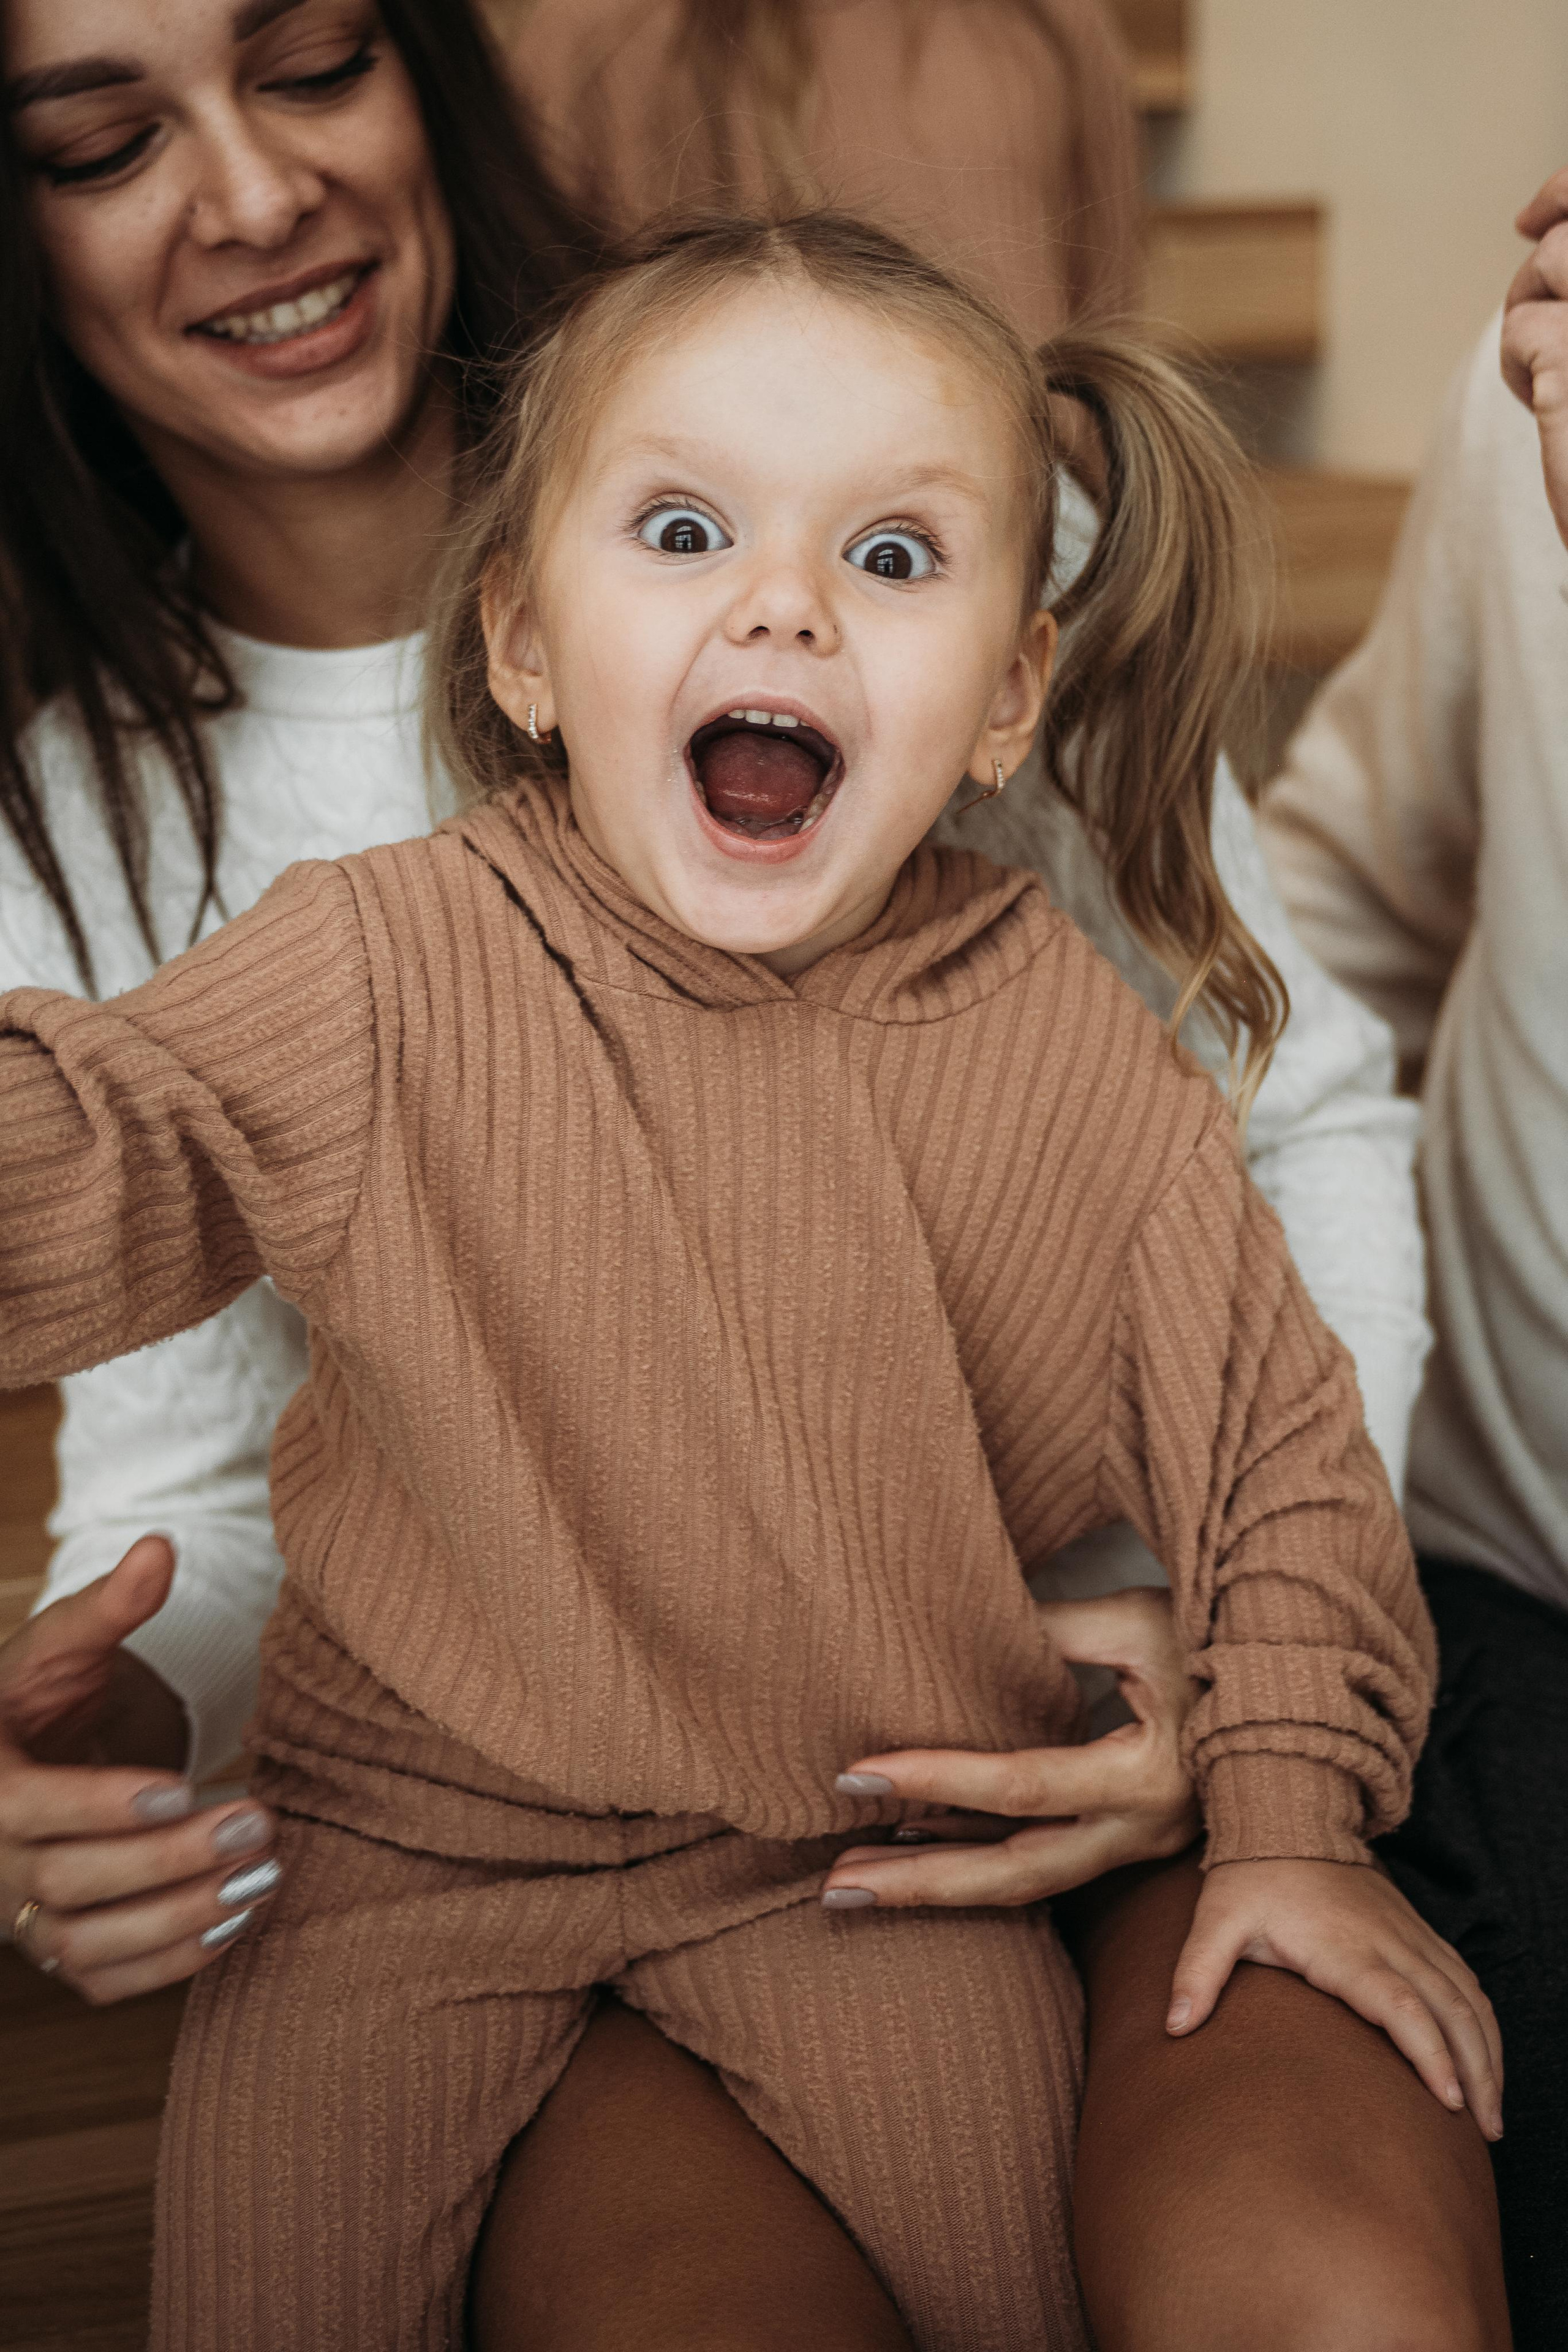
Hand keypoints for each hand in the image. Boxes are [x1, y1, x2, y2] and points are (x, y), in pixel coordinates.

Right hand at [0, 1536, 279, 2003]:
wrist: (26, 1755)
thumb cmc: (42, 1694)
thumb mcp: (66, 1642)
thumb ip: (111, 1604)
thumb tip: (159, 1548)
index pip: (29, 1809)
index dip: (99, 1805)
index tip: (178, 1789)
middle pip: (70, 1882)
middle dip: (167, 1860)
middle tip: (256, 1822)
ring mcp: (21, 1914)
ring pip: (88, 1946)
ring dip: (180, 1919)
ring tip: (263, 1876)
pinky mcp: (59, 1947)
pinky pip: (106, 1979)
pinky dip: (173, 1962)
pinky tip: (240, 1917)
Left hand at [822, 1588, 1199, 1910]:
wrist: (1310, 1694)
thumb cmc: (1229, 1643)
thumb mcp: (1144, 1621)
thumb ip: (1057, 1626)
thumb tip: (968, 1616)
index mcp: (1148, 1774)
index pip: (1019, 1785)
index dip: (935, 1778)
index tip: (857, 1772)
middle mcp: (1143, 1828)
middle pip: (1015, 1874)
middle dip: (921, 1884)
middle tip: (834, 1886)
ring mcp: (1142, 1843)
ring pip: (1027, 1880)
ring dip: (940, 1880)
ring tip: (855, 1880)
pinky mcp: (1134, 1838)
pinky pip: (1047, 1860)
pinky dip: (980, 1854)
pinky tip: (920, 1844)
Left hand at [1167, 1857, 1503, 2140]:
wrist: (1287, 1813)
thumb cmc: (1251, 1874)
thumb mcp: (1217, 1918)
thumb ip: (1198, 1972)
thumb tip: (1174, 2026)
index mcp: (1344, 1947)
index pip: (1400, 2005)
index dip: (1429, 2053)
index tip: (1449, 2102)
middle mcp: (1388, 1942)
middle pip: (1452, 2010)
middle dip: (1476, 2072)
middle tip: (1486, 2130)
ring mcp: (1408, 1934)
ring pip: (1468, 1996)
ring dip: (1487, 2052)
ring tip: (1492, 2112)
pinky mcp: (1416, 1929)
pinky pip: (1464, 1978)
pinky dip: (1482, 2020)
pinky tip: (1485, 2055)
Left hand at [1504, 168, 1567, 545]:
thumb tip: (1537, 221)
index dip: (1565, 190)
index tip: (1532, 214)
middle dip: (1550, 250)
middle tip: (1530, 268)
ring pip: (1549, 263)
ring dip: (1534, 316)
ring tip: (1564, 379)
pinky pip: (1520, 327)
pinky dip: (1519, 369)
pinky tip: (1552, 411)